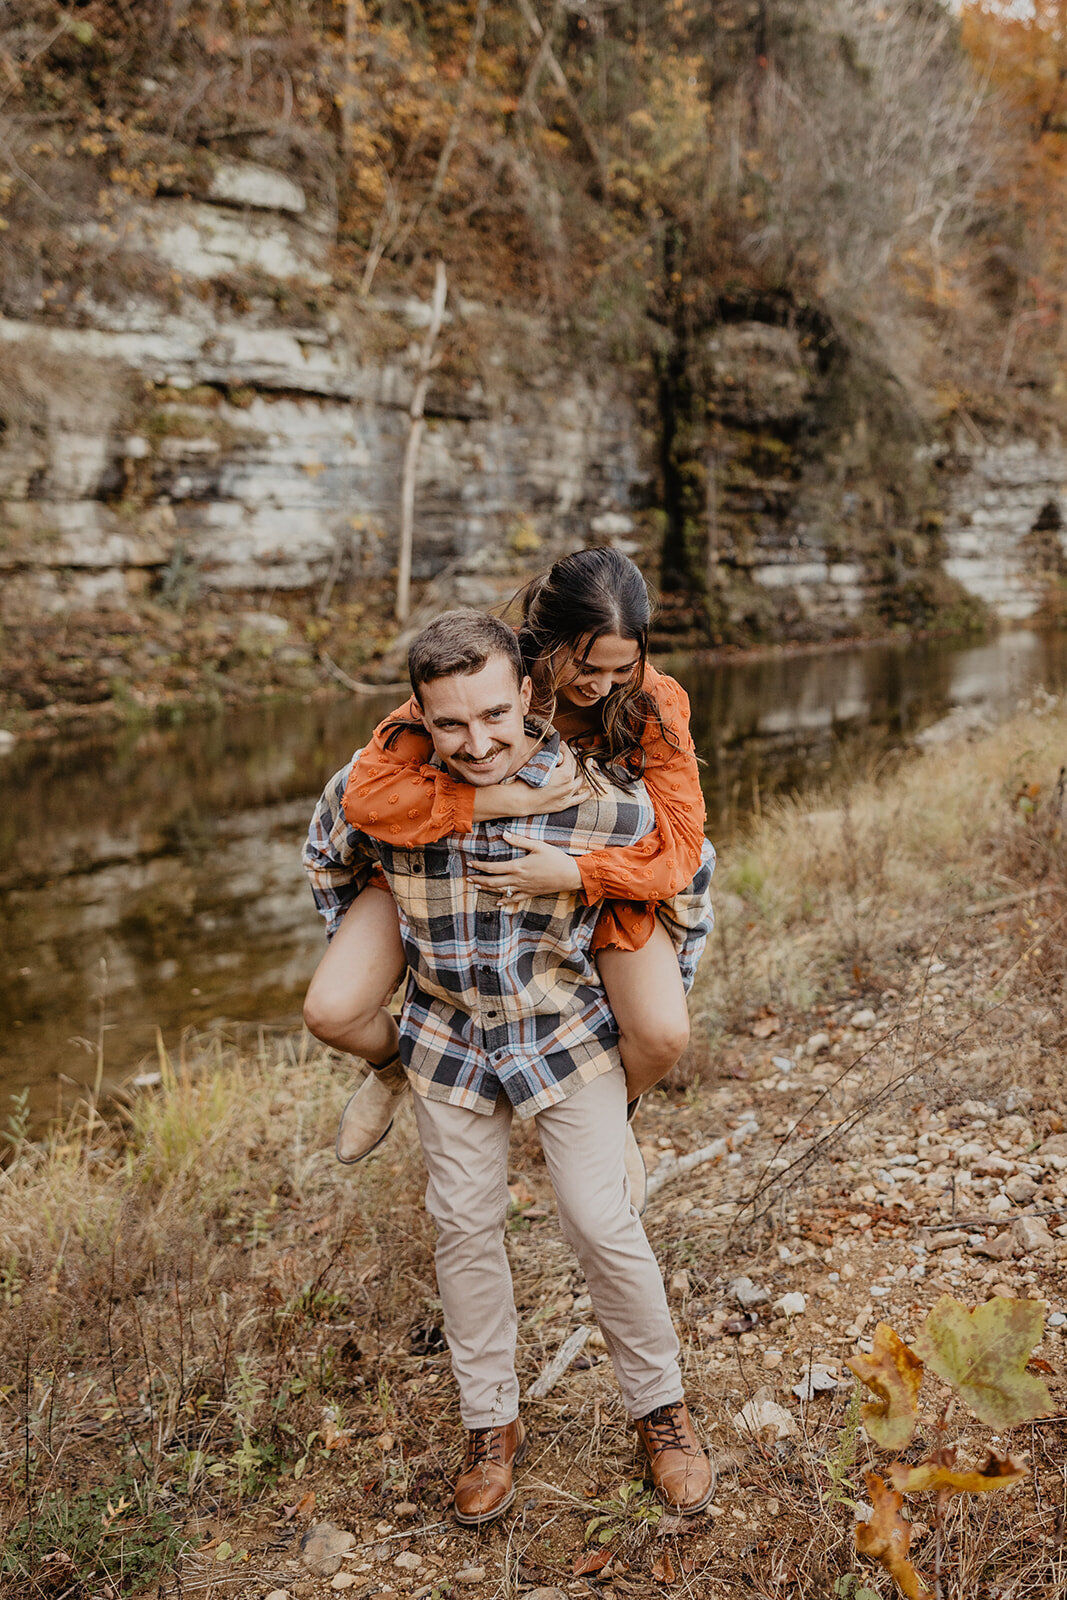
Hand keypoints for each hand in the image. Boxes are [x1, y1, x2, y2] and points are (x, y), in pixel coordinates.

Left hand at [467, 831, 581, 900]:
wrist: (570, 875)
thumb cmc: (555, 858)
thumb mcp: (538, 845)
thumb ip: (519, 840)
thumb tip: (504, 834)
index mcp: (518, 866)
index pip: (494, 868)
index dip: (480, 866)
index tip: (470, 864)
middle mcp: (519, 879)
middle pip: (493, 882)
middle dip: (479, 880)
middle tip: (468, 879)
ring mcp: (524, 888)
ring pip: (501, 891)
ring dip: (488, 890)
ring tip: (477, 887)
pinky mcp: (531, 893)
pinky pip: (515, 899)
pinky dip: (505, 901)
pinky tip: (498, 902)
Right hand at [470, 742, 591, 821]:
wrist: (520, 799)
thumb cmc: (527, 780)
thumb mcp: (541, 764)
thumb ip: (553, 757)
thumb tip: (561, 754)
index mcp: (565, 774)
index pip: (568, 757)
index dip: (565, 749)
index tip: (561, 744)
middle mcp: (569, 785)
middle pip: (574, 768)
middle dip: (571, 757)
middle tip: (568, 751)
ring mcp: (568, 796)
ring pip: (580, 781)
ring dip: (585, 771)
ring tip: (589, 763)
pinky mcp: (564, 804)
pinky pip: (580, 799)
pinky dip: (587, 793)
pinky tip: (592, 788)